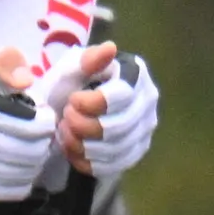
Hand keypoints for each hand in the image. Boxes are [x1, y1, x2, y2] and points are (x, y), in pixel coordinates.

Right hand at [0, 44, 74, 200]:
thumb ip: (8, 64)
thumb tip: (25, 80)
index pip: (34, 124)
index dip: (47, 121)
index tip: (44, 116)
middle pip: (33, 151)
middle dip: (45, 142)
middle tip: (43, 136)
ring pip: (26, 172)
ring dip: (37, 161)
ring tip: (33, 149)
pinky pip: (16, 190)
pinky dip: (26, 180)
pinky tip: (22, 166)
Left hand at [65, 43, 160, 177]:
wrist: (70, 108)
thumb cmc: (73, 83)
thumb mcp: (74, 66)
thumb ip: (88, 60)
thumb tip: (110, 48)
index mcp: (136, 77)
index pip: (122, 97)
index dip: (91, 103)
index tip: (72, 100)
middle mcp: (147, 105)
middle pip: (117, 127)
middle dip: (82, 125)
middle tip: (65, 116)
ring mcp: (143, 133)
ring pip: (113, 150)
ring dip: (80, 144)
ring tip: (66, 131)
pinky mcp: (133, 154)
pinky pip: (111, 166)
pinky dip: (85, 161)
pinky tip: (73, 148)